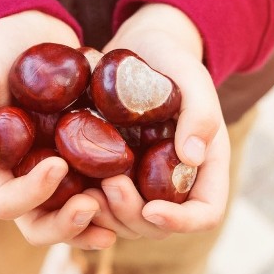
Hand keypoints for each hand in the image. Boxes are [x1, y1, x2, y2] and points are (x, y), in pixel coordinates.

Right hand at [0, 10, 115, 249]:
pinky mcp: (86, 164)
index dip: (30, 194)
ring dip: (94, 225)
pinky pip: (101, 192)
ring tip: (119, 215)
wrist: (30, 35)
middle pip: (41, 226)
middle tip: (92, 206)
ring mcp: (59, 177)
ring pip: (74, 219)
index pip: (6, 202)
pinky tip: (141, 195)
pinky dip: (117, 200)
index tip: (57, 164)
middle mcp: (25, 183)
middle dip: (66, 225)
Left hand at [91, 4, 229, 239]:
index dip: (181, 222)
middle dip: (133, 215)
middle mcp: (174, 184)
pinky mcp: (113, 174)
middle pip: (159, 226)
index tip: (152, 209)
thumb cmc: (172, 58)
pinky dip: (86, 205)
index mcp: (204, 166)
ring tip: (85, 191)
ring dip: (106, 216)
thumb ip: (200, 112)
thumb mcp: (191, 77)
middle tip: (108, 185)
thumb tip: (192, 157)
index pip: (205, 213)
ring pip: (126, 223)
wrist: (139, 47)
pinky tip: (68, 189)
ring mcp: (142, 183)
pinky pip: (101, 205)